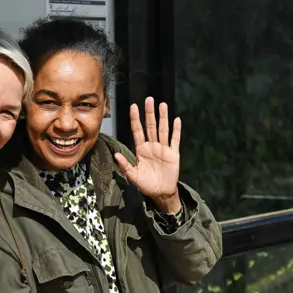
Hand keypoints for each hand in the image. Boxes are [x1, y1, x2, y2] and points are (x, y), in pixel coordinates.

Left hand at [114, 98, 181, 213]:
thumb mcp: (133, 176)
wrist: (161, 193)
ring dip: (163, 117)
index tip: (133, 107)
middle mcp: (152, 146)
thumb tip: (116, 156)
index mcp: (141, 150)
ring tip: (162, 105)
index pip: (137, 131)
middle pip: (150, 126)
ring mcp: (163, 149)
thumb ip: (125, 166)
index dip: (135, 119)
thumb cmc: (146, 185)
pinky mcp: (173, 154)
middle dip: (149, 113)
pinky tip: (176, 120)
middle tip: (148, 99)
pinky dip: (176, 130)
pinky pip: (175, 140)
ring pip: (162, 130)